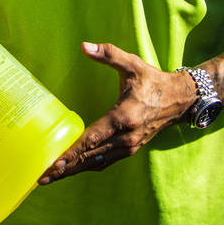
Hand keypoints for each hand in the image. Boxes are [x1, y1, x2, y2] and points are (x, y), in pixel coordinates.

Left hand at [39, 42, 193, 184]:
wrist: (180, 100)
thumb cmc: (153, 81)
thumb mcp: (132, 64)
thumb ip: (108, 54)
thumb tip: (84, 46)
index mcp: (123, 117)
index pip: (93, 138)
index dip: (73, 152)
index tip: (56, 162)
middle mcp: (126, 136)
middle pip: (91, 156)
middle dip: (66, 167)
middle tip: (43, 177)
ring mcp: (130, 146)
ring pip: (97, 163)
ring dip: (74, 171)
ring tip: (51, 178)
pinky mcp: (131, 149)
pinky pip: (105, 162)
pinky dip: (87, 167)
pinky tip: (72, 170)